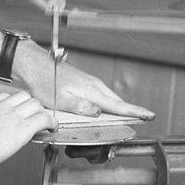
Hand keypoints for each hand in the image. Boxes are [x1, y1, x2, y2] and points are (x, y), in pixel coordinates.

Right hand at [0, 90, 56, 168]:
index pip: (6, 97)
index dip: (14, 104)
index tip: (15, 111)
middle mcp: (2, 107)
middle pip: (23, 96)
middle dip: (29, 105)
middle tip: (32, 115)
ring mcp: (14, 115)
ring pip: (35, 104)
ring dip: (40, 112)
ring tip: (44, 121)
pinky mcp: (24, 128)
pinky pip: (44, 119)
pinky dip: (51, 122)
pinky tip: (52, 128)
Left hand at [15, 43, 154, 119]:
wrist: (35, 65)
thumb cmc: (44, 81)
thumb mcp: (59, 100)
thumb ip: (80, 107)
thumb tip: (97, 113)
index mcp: (91, 91)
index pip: (118, 104)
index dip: (135, 111)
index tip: (149, 115)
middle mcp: (94, 85)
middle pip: (117, 102)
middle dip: (131, 111)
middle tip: (143, 119)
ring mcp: (90, 83)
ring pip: (110, 99)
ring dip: (119, 109)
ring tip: (129, 119)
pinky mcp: (84, 84)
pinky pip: (101, 96)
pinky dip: (108, 104)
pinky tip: (105, 111)